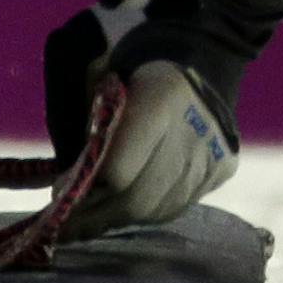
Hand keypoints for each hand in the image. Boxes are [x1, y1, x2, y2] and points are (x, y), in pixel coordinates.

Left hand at [72, 59, 237, 233]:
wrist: (199, 57)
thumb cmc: (136, 68)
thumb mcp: (102, 79)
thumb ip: (88, 125)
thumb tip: (68, 181)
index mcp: (161, 100)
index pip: (119, 170)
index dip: (86, 188)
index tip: (60, 193)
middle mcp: (193, 134)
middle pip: (137, 200)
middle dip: (96, 216)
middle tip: (66, 224)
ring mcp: (212, 156)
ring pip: (156, 210)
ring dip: (117, 218)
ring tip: (88, 220)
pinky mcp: (222, 169)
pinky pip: (176, 206)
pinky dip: (144, 212)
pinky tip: (121, 209)